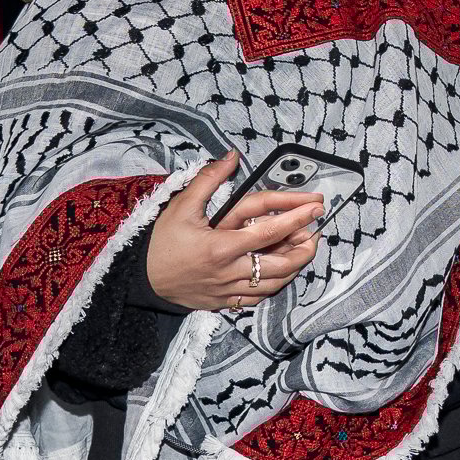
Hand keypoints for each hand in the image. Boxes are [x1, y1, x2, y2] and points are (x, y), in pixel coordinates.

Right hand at [146, 152, 323, 311]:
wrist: (141, 279)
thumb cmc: (161, 241)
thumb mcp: (182, 205)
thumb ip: (209, 179)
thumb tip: (232, 156)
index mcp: (221, 246)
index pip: (270, 232)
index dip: (298, 218)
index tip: (316, 206)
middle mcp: (229, 271)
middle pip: (282, 264)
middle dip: (306, 247)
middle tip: (318, 231)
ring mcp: (229, 291)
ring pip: (275, 284)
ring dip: (296, 267)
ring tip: (305, 249)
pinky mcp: (225, 303)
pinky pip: (259, 299)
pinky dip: (276, 285)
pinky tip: (281, 272)